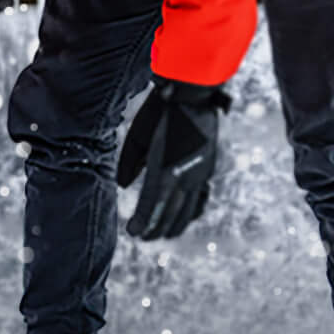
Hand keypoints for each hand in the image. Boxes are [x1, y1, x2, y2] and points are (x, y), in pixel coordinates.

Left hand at [117, 77, 229, 240]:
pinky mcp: (208, 168)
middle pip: (170, 210)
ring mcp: (201, 172)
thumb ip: (130, 163)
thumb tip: (125, 187)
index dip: (142, 219)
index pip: (151, 202)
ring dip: (175, 223)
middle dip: (156, 226)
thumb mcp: (138, 135)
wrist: (194, 95)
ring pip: (189, 207)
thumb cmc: (159, 113)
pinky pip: (200, 196)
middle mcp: (185, 174)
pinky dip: (192, 210)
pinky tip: (185, 218)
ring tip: (163, 236)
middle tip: (143, 238)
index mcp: (166, 166)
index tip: (132, 232)